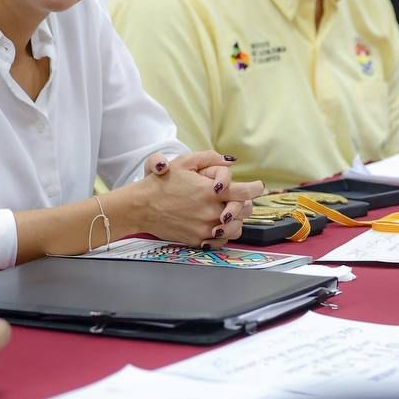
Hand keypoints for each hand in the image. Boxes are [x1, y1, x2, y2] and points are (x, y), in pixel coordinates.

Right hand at [129, 150, 264, 247]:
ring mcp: (206, 228)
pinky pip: (221, 240)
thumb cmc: (162, 182)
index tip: (257, 186)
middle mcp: (212, 211)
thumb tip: (230, 161)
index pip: (247, 192)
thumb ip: (210, 158)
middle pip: (245, 211)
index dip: (256, 188)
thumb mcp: (184, 162)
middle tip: (238, 199)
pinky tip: (215, 224)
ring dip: (236, 219)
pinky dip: (223, 233)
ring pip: (236, 228)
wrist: (141, 207)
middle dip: (245, 203)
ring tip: (226, 212)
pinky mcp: (198, 240)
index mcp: (211, 191)